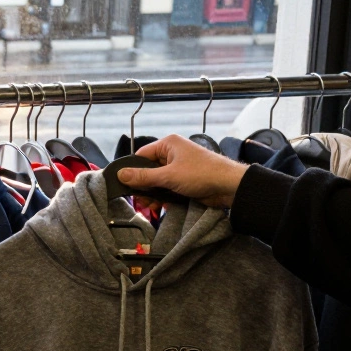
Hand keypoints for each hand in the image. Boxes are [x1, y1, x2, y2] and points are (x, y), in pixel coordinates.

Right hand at [117, 134, 249, 208]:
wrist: (229, 187)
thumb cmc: (201, 174)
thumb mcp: (169, 176)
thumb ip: (143, 177)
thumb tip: (120, 175)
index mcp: (168, 144)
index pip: (141, 156)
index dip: (133, 171)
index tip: (126, 186)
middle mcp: (172, 154)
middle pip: (148, 170)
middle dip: (143, 187)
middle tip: (141, 202)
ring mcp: (178, 168)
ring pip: (156, 181)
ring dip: (152, 194)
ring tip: (151, 206)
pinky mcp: (184, 181)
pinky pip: (166, 188)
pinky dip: (162, 197)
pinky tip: (161, 206)